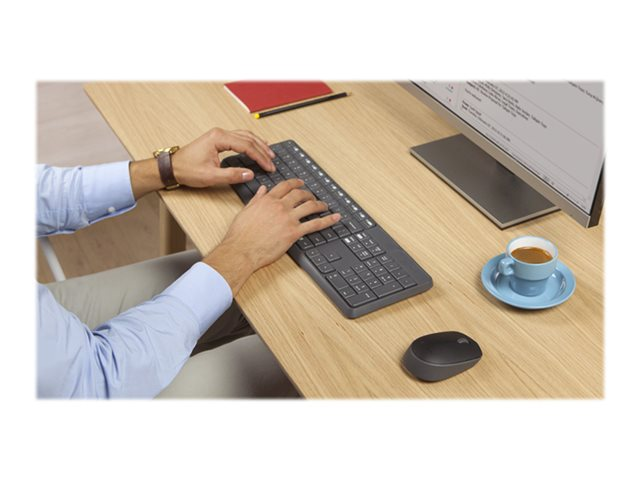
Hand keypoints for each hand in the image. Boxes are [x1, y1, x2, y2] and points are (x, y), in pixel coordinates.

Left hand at [171, 127, 275, 187]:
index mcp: (219, 138)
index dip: (260, 157)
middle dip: (262, 150)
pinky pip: (239, 137)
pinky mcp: (218, 139)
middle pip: (248, 138)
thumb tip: (250, 174)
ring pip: (245, 136)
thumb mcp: (211, 176)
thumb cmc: (187, 170)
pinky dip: (250, 142)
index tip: (268, 166)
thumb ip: (232, 175)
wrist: (172, 167)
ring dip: (258, 144)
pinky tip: (256, 146)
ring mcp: (219, 135)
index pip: (246, 146)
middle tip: (272, 161)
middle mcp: (220, 133)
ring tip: (269, 153)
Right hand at [204, 179, 341, 295]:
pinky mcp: (294, 232)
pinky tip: (335, 218)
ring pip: (309, 206)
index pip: (285, 186)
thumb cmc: (240, 235)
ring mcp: (288, 218)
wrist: (241, 250)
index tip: (300, 183)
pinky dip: (328, 220)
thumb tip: (263, 190)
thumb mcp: (246, 211)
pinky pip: (315, 224)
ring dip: (320, 204)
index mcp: (267, 200)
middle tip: (313, 196)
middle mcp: (279, 206)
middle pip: (300, 194)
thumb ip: (257, 199)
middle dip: (308, 194)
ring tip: (324, 206)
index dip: (295, 183)